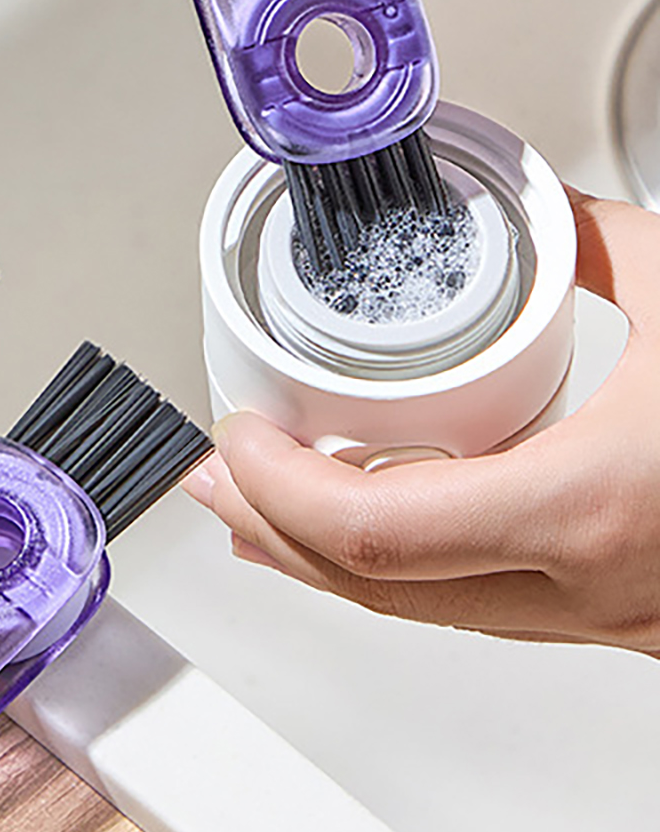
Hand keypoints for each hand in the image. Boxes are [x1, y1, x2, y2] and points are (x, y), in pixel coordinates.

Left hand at [181, 191, 659, 652]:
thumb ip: (604, 247)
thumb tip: (540, 212)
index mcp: (584, 509)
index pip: (372, 530)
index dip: (276, 487)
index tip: (237, 434)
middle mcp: (587, 588)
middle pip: (374, 584)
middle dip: (271, 525)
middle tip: (214, 476)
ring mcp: (612, 619)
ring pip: (429, 610)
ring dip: (331, 556)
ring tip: (264, 505)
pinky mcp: (633, 620)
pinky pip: (488, 606)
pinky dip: (411, 570)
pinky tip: (381, 535)